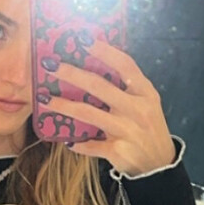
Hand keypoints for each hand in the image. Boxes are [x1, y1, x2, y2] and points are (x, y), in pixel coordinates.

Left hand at [52, 41, 176, 178]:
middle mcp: (137, 108)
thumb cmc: (148, 128)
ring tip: (44, 99)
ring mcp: (127, 130)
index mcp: (145, 93)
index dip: (104, 51)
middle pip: (100, 86)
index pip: (125, 65)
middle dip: (72, 73)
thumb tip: (93, 67)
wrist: (159, 165)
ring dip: (63, 105)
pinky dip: (78, 143)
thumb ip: (127, 88)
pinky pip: (90, 144)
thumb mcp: (146, 104)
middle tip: (50, 65)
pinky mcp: (118, 150)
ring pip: (88, 113)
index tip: (83, 39)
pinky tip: (67, 140)